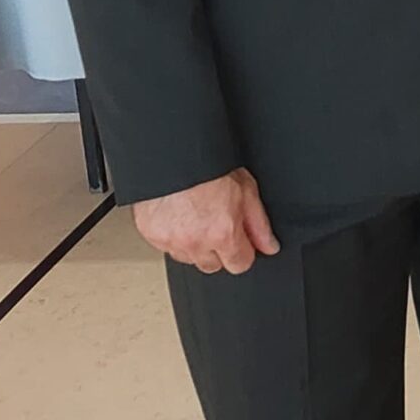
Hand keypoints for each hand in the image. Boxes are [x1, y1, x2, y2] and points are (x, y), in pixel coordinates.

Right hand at [134, 169, 279, 274]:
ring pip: (188, 258)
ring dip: (195, 245)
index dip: (242, 251)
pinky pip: (167, 247)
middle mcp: (195, 241)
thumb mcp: (246, 189)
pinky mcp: (151, 235)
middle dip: (218, 249)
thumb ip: (259, 224)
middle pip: (213, 265)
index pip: (239, 265)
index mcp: (222, 232)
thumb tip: (269, 245)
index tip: (239, 240)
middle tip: (216, 222)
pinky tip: (180, 215)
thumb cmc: (208, 167)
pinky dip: (174, 236)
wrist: (173, 154)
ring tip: (197, 216)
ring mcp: (170, 240)